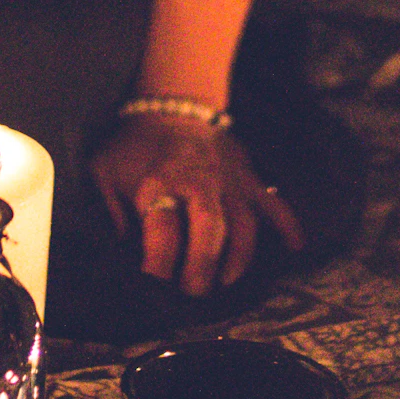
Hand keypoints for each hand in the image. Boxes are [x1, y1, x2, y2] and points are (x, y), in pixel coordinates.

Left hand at [90, 112, 303, 295]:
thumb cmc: (133, 148)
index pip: (161, 228)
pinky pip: (274, 202)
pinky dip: (288, 224)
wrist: (170, 106)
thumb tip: (119, 248)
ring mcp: (229, 181)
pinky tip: (295, 247)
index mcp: (160, 181)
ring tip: (225, 283)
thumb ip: (108, 210)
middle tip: (194, 293)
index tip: (152, 283)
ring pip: (244, 223)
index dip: (157, 262)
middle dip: (203, 264)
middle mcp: (199, 182)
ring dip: (238, 257)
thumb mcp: (104, 172)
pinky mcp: (248, 178)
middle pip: (209, 226)